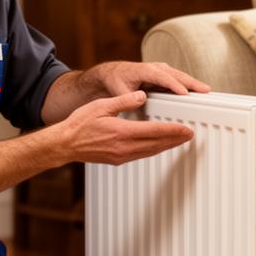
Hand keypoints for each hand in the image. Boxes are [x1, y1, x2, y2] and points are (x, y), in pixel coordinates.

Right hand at [60, 90, 194, 164]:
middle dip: (175, 140)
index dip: (174, 131)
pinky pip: (141, 155)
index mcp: (122, 132)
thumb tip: (141, 96)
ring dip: (166, 146)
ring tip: (179, 141)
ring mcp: (121, 155)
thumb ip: (124, 100)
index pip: (155, 131)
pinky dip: (153, 150)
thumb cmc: (80, 124)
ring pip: (150, 151)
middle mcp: (124, 147)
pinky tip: (158, 147)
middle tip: (190, 136)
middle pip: (157, 144)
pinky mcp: (118, 159)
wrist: (65, 144)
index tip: (187, 130)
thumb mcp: (102, 106)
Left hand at [83, 61, 210, 96]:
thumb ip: (128, 97)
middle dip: (191, 82)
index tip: (184, 93)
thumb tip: (141, 102)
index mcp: (144, 70)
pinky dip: (189, 85)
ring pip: (180, 76)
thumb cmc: (116, 80)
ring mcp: (161, 70)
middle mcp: (155, 68)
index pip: (162, 77)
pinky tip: (198, 93)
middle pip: (176, 75)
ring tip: (206, 91)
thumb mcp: (119, 90)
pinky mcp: (164, 76)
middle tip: (205, 90)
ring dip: (193, 83)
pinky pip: (179, 80)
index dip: (174, 85)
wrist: (113, 73)